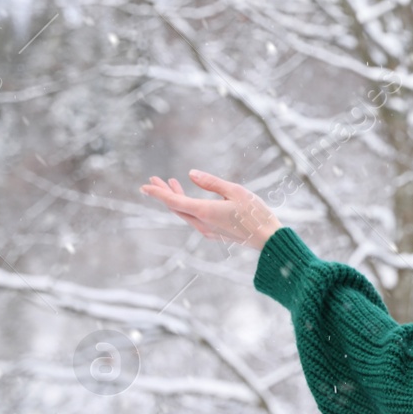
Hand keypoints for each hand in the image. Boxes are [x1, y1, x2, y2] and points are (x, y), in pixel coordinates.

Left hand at [141, 170, 280, 251]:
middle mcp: (202, 223)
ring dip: (176, 199)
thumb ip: (211, 182)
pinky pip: (193, 219)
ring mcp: (207, 230)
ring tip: (172, 183)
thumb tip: (191, 174)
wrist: (268, 239)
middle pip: (176, 207)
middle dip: (164, 193)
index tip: (144, 185)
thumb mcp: (236, 191)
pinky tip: (190, 199)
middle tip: (154, 179)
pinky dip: (187, 207)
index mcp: (205, 212)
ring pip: (184, 213)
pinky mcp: (214, 233)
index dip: (158, 193)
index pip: (173, 201)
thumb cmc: (255, 213)